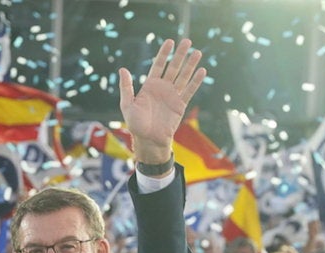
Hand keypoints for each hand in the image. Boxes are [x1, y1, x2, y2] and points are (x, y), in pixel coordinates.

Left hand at [119, 38, 205, 163]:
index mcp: (150, 86)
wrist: (148, 140)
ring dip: (190, 64)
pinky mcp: (180, 105)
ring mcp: (172, 95)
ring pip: (183, 76)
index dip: (163, 54)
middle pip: (173, 67)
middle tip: (187, 41)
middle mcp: (162, 88)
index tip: (169, 42)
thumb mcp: (127, 105)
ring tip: (197, 52)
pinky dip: (195, 81)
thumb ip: (126, 87)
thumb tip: (122, 69)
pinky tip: (202, 71)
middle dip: (180, 55)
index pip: (158, 65)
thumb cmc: (136, 124)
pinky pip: (189, 91)